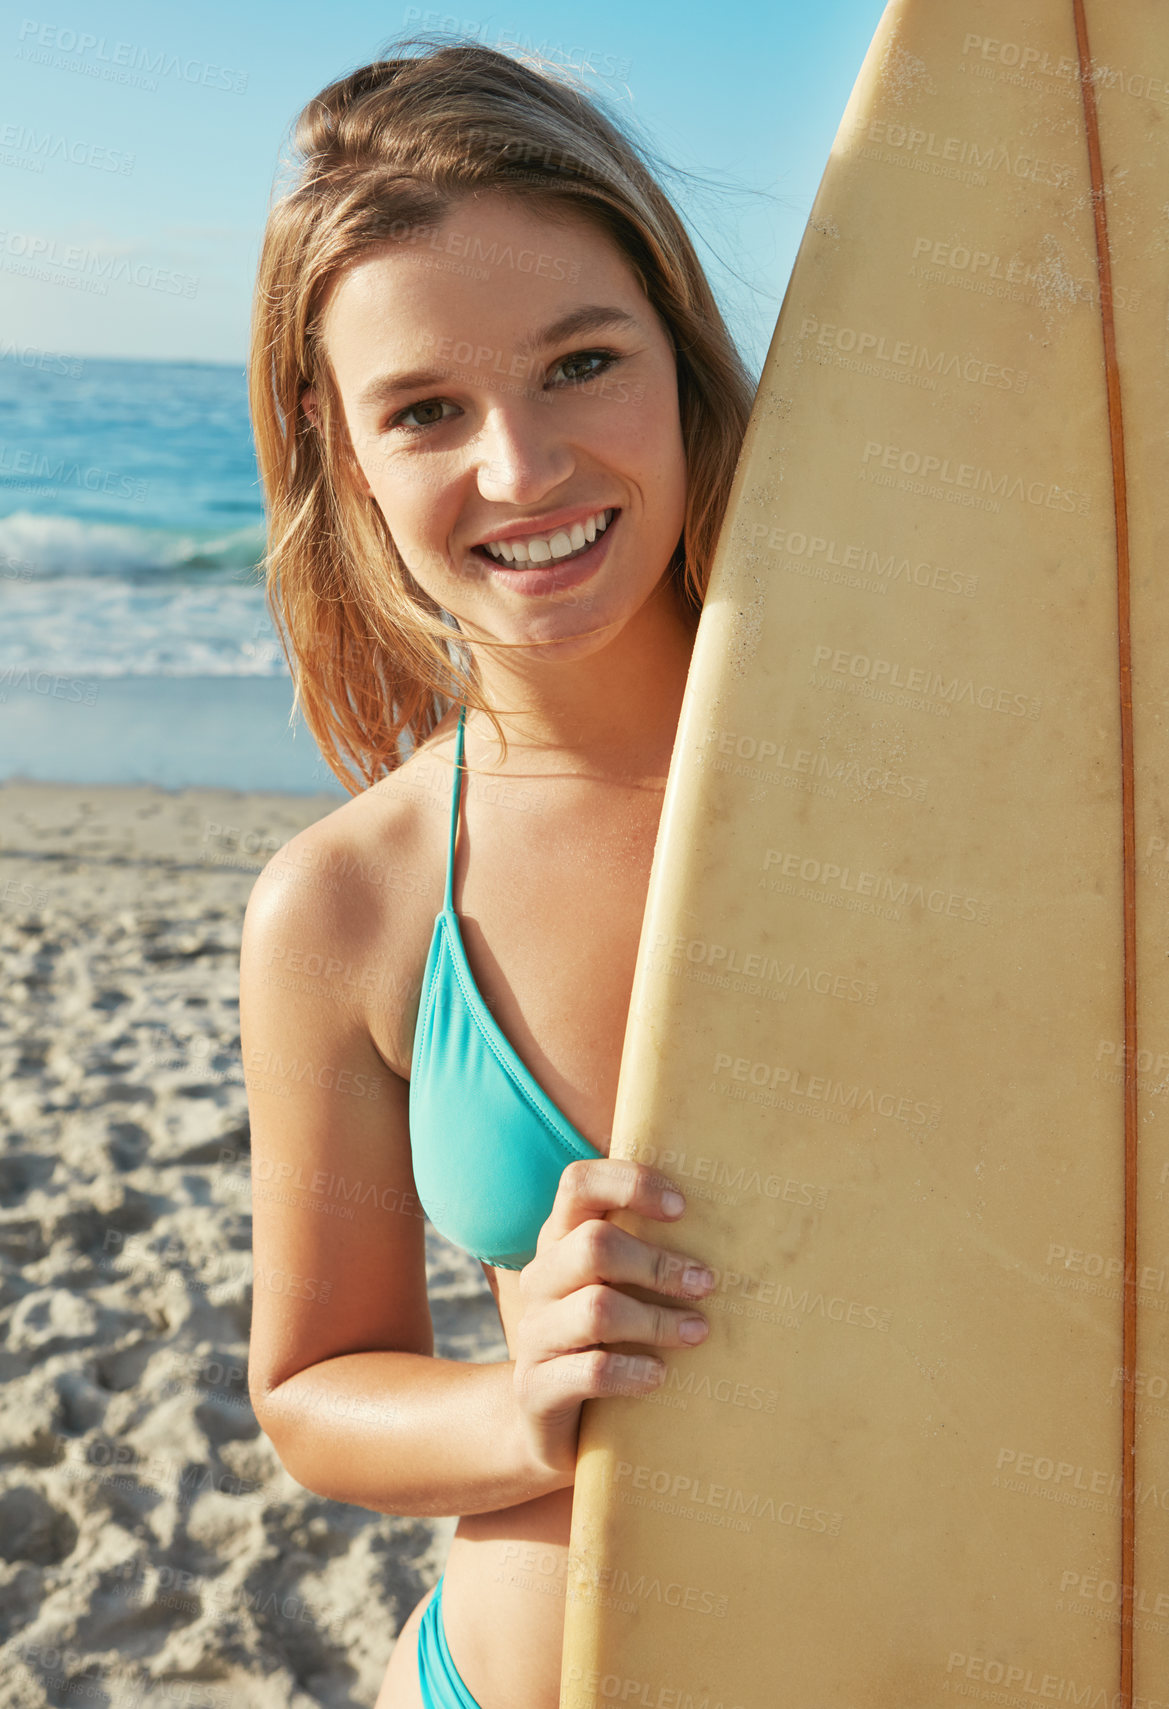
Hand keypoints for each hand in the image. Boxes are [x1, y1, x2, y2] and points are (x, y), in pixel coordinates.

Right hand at [509, 1159, 713, 1483]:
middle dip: (659, 1264)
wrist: (547, 1420)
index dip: (630, 1184)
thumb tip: (737, 1224)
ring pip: (597, 1310)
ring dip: (658, 1321)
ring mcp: (534, 1334)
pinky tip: (660, 1376)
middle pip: (593, 1245)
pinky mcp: (536, 1388)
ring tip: (698, 1332)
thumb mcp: (617, 1285)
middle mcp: (541, 1279)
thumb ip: (648, 1250)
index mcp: (560, 1239)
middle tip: (706, 1284)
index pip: (578, 1183)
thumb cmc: (604, 1337)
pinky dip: (634, 1372)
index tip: (682, 1208)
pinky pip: (592, 1371)